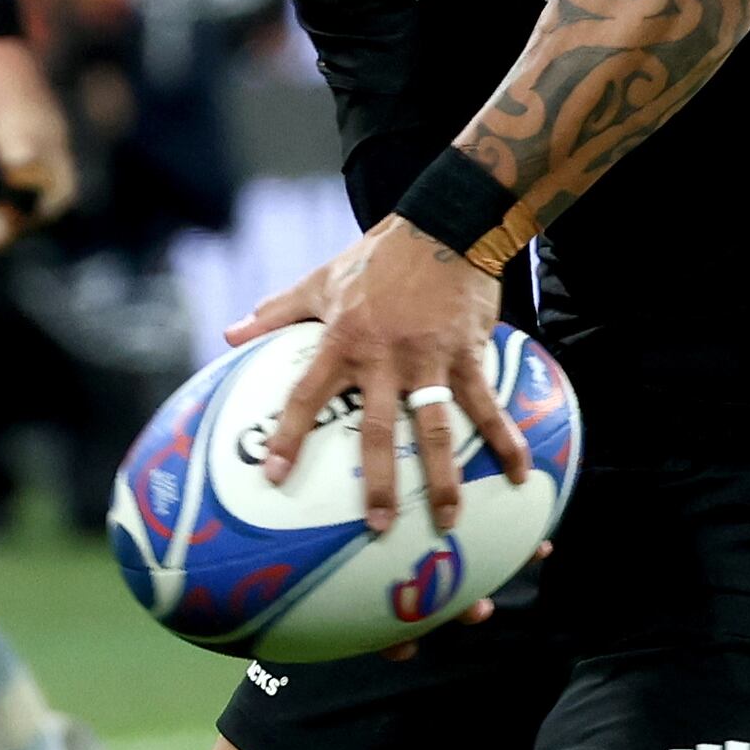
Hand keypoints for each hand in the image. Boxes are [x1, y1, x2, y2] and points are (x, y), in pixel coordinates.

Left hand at [0, 31, 70, 248]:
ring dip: (34, 212)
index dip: (18, 200)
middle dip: (29, 219)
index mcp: (17, 122)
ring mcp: (57, 135)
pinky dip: (37, 198)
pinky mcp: (57, 138)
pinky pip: (58, 177)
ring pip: (61, 189)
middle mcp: (46, 132)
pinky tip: (5, 204)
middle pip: (56, 192)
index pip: (29, 170)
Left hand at [233, 217, 524, 535]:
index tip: (275, 477)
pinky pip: (487, 405)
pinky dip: (506, 440)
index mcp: (343, 341)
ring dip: (443, 478)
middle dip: (378, 480)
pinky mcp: (468, 354)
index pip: (307, 395)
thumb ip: (275, 311)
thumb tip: (229, 336)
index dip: (290, 436)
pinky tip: (520, 474)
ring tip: (447, 519)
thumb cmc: (378, 256)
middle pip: (378, 429)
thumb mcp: (320, 280)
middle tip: (378, 525)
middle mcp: (384, 357)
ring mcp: (430, 359)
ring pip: (436, 428)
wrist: (444, 224)